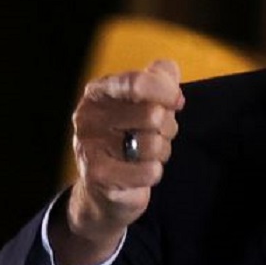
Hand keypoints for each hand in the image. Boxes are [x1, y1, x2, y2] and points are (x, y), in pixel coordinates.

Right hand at [53, 59, 184, 264]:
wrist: (106, 186)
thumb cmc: (130, 135)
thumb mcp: (146, 101)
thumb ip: (161, 78)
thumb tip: (171, 82)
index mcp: (99, 91)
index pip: (137, 82)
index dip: (165, 91)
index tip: (177, 102)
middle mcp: (88, 116)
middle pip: (151, 114)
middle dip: (166, 126)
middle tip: (158, 134)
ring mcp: (89, 146)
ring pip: (152, 144)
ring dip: (161, 151)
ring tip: (148, 153)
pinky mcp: (98, 175)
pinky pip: (148, 171)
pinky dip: (154, 172)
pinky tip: (143, 171)